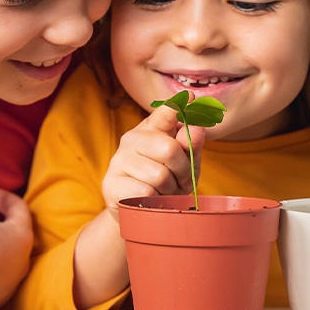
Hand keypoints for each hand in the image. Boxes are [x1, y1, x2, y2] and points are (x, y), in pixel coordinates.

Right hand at [101, 104, 205, 220]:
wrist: (139, 212)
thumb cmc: (167, 184)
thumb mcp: (186, 164)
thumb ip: (191, 146)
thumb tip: (198, 128)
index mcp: (153, 129)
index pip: (165, 112)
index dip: (176, 106)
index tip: (190, 97)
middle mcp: (132, 138)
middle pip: (169, 150)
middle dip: (182, 171)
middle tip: (180, 182)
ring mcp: (119, 160)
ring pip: (159, 175)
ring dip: (169, 190)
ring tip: (164, 193)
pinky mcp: (111, 183)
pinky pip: (146, 192)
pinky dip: (154, 202)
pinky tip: (149, 201)